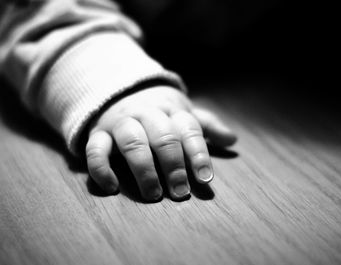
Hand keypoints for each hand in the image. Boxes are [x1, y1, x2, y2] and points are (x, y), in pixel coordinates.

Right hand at [85, 86, 236, 200]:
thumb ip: (206, 126)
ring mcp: (122, 122)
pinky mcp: (99, 132)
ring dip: (144, 169)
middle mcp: (147, 113)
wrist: (120, 90)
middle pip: (163, 137)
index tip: (205, 178)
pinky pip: (95, 149)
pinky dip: (102, 168)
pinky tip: (113, 188)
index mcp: (172, 109)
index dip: (198, 154)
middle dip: (174, 166)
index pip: (189, 129)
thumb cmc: (159, 111)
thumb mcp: (184, 113)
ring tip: (154, 194)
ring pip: (133, 142)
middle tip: (180, 192)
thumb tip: (233, 140)